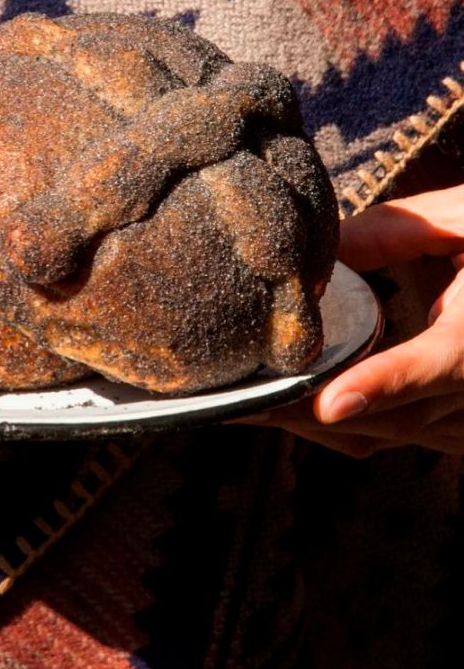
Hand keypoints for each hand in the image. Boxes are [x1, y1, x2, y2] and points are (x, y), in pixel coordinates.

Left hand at [238, 185, 463, 455]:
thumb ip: (397, 233)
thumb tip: (323, 248)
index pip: (437, 365)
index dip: (383, 385)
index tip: (328, 403)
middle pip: (390, 417)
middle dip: (306, 415)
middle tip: (229, 401)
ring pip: (384, 435)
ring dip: (314, 425)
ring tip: (242, 405)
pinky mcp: (456, 427)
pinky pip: (394, 434)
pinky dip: (341, 422)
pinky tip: (288, 405)